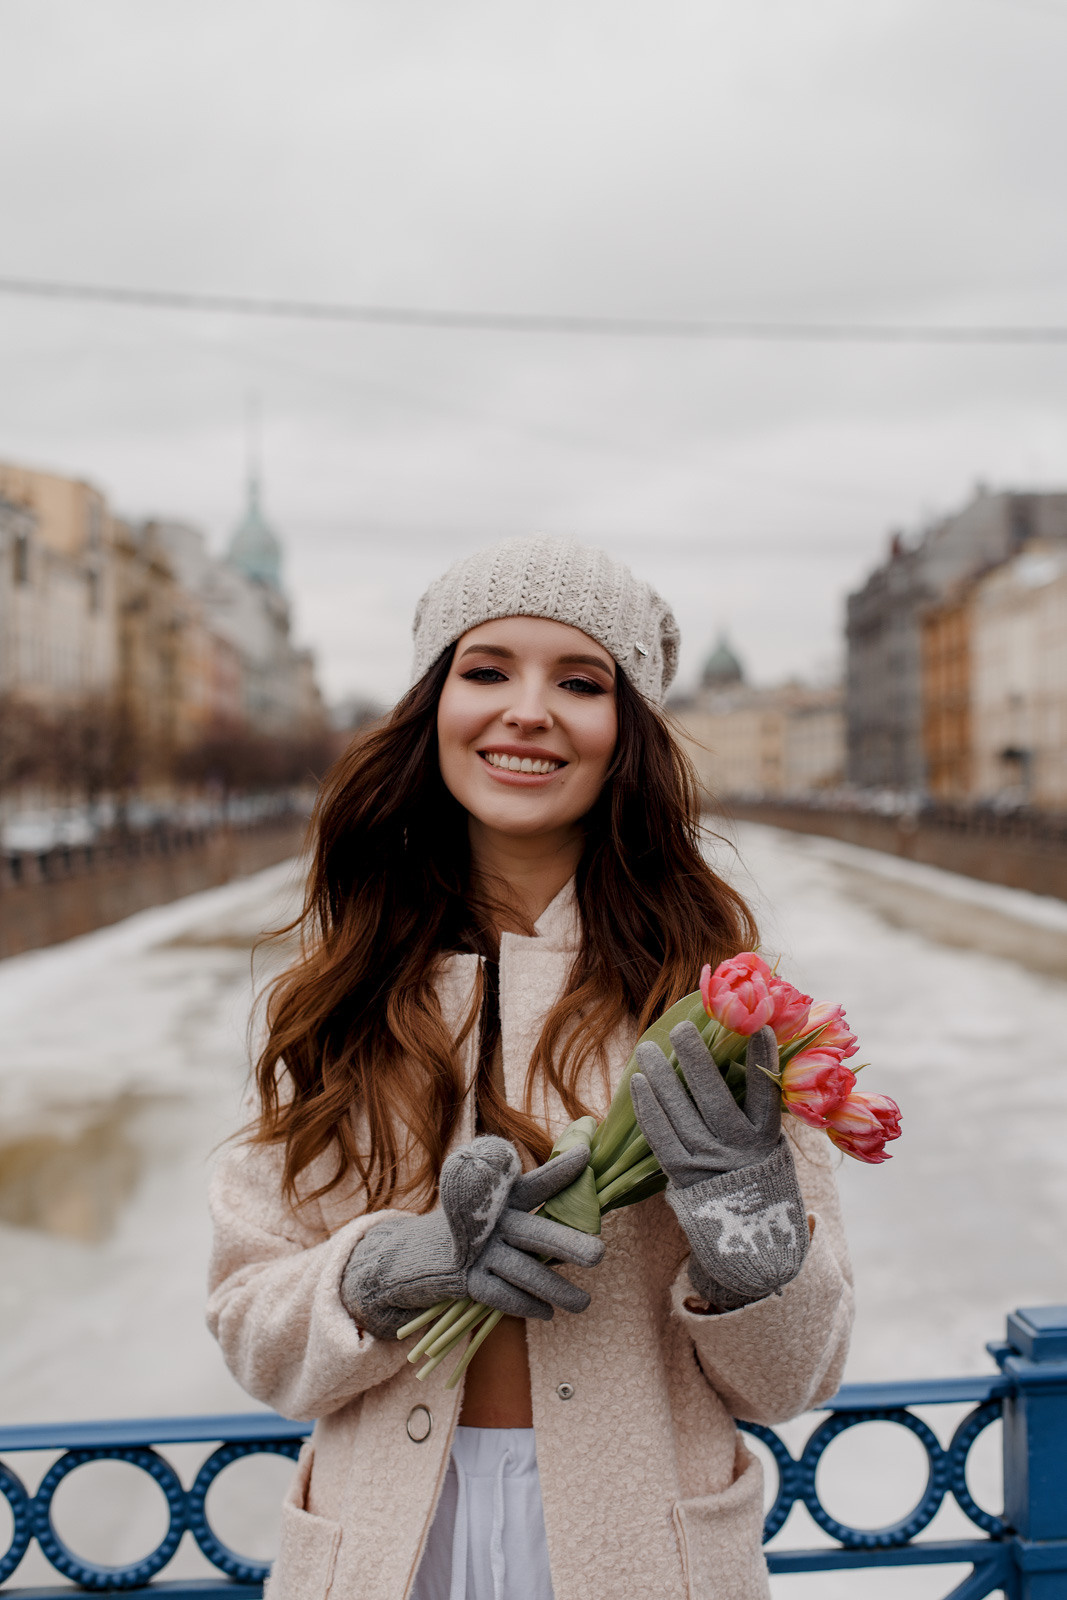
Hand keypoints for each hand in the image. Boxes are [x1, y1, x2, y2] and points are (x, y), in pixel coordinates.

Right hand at [340, 1136, 604, 1339]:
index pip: (537, 1182)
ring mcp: (479, 1251)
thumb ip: (535, 1199)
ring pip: (523, 1271)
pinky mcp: (466, 1279)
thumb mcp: (498, 1205)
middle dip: (567, 1244)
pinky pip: (500, 1295)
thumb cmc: (473, 1225)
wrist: (416, 1253)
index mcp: (505, 1196)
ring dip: (555, 1289)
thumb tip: (582, 1192)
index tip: (587, 1155)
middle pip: (535, 1232)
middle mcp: (493, 1221)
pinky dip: (524, 1305)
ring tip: (584, 1302)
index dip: (561, 1169)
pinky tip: (547, 1313)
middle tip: (599, 1255)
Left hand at [630, 1022, 807, 1307]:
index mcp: (767, 1142)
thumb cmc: (762, 1186)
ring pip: (681, 1114)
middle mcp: (738, 1151)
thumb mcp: (775, 1153)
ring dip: (663, 1078)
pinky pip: (661, 1138)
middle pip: (715, 1098)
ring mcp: (708, 1164)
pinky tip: (638, 1082)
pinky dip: (648, 1109)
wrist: (751, 1247)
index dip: (763, 1061)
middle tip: (681, 1028)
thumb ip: (765, 1115)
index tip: (759, 1026)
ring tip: (648, 1047)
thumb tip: (760, 1067)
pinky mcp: (683, 1177)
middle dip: (697, 1061)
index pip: (766, 1095)